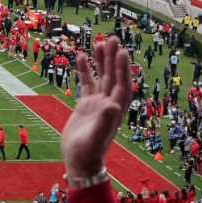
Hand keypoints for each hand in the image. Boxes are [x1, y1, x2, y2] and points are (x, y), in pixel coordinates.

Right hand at [64, 37, 132, 180]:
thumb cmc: (87, 154)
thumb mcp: (95, 138)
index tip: (121, 51)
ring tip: (98, 42)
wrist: (79, 164)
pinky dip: (85, 71)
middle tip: (112, 39)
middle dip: (113, 58)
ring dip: (101, 61)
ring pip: (101, 77)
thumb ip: (104, 121)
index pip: (122, 84)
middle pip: (113, 77)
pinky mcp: (85, 106)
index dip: (122, 68)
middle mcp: (108, 104)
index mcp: (114, 110)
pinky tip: (81, 57)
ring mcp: (97, 104)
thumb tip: (114, 104)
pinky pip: (87, 83)